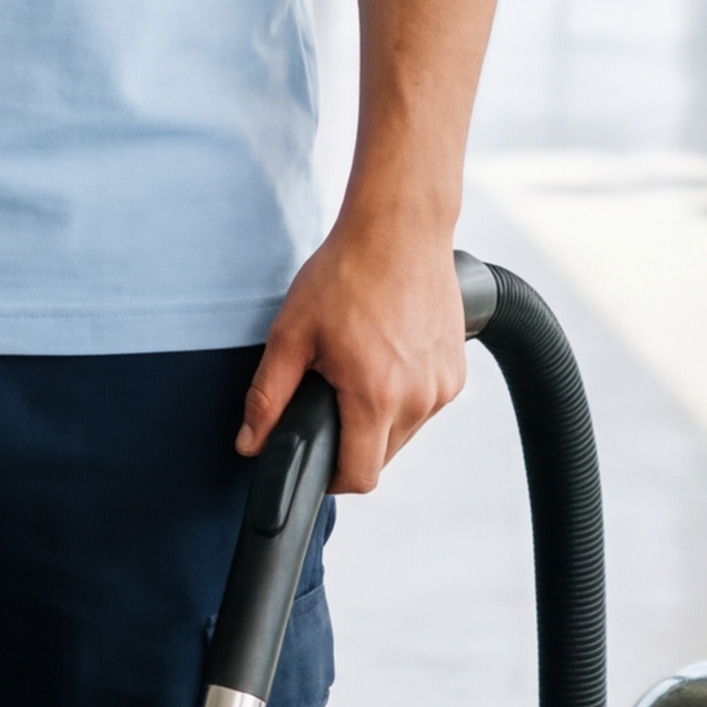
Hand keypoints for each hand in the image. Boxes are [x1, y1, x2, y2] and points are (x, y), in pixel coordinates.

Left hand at [239, 215, 467, 495]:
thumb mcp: (291, 334)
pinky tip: (385, 357)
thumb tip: (250, 445)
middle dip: (351, 440)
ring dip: (378, 418)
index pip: (359, 478)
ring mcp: (443, 386)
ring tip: (357, 368)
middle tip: (328, 393)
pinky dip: (403, 396)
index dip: (330, 477)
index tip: (316, 457)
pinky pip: (424, 406)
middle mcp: (418, 399)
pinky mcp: (457, 372)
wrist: (400, 228)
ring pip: (404, 433)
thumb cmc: (345, 273)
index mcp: (375, 396)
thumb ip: (268, 397)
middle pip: (380, 457)